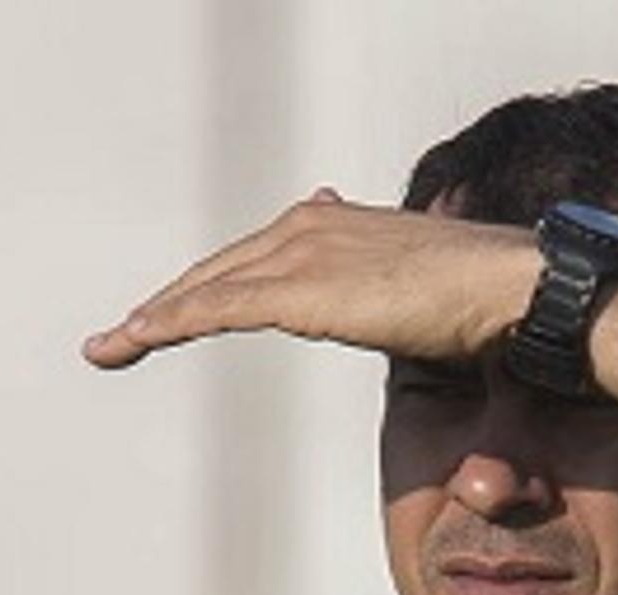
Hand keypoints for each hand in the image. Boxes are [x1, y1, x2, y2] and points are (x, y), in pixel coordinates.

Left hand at [83, 190, 537, 371]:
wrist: (507, 289)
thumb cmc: (479, 298)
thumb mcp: (415, 288)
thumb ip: (379, 289)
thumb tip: (375, 293)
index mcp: (331, 225)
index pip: (252, 260)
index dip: (206, 288)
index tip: (170, 314)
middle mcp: (307, 228)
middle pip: (217, 270)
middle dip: (164, 304)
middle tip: (118, 337)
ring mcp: (301, 254)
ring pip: (206, 288)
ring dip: (151, 319)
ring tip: (110, 347)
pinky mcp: (300, 290)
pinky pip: (217, 308)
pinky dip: (170, 323)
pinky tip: (139, 337)